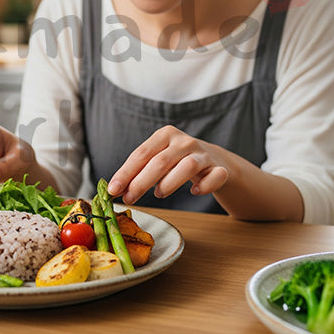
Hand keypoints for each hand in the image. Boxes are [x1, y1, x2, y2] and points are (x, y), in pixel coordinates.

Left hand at [106, 125, 229, 203]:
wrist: (216, 161)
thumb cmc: (178, 162)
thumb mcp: (158, 159)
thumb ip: (138, 171)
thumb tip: (115, 190)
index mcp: (165, 135)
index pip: (141, 153)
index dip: (126, 173)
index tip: (113, 190)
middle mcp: (184, 141)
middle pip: (160, 161)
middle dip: (141, 182)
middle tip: (129, 198)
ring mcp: (203, 154)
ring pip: (186, 167)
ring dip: (169, 183)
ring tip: (159, 194)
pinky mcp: (220, 169)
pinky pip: (215, 176)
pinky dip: (204, 185)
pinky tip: (195, 191)